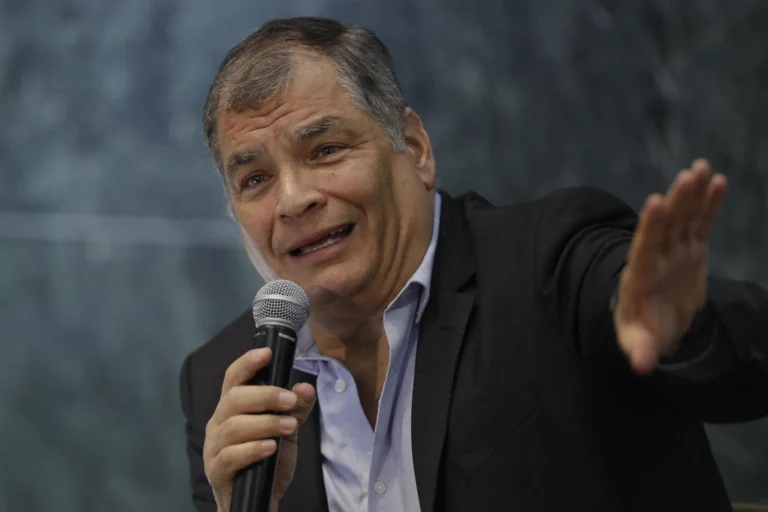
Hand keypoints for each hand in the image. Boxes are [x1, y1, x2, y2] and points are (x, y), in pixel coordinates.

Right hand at [203, 348, 315, 511]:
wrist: (258, 502)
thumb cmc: (267, 460)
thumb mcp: (287, 430)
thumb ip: (297, 408)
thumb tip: (305, 387)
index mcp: (232, 408)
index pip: (234, 378)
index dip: (247, 363)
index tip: (267, 353)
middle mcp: (218, 423)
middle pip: (234, 398)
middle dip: (265, 395)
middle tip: (290, 401)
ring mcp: (214, 448)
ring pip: (233, 427)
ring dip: (265, 423)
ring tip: (290, 427)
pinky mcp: (217, 472)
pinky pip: (230, 456)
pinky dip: (252, 449)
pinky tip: (270, 448)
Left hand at [614, 159, 726, 373]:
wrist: (657, 321)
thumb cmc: (644, 331)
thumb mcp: (639, 342)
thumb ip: (640, 349)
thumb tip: (641, 365)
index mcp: (640, 276)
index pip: (645, 248)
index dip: (651, 227)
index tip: (656, 203)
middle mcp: (656, 258)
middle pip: (666, 227)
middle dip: (676, 202)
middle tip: (686, 177)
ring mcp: (674, 250)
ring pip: (683, 218)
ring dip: (691, 194)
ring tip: (700, 168)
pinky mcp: (691, 249)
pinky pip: (700, 223)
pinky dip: (708, 204)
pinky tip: (717, 181)